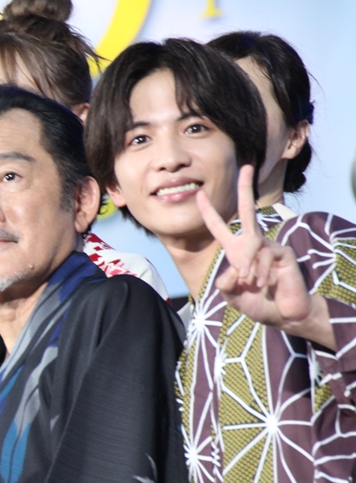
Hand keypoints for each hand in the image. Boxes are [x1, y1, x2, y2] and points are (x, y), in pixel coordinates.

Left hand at [197, 165, 334, 348]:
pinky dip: (261, 272)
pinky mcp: (282, 252)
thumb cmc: (257, 304)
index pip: (220, 228)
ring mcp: (269, 246)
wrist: (283, 315)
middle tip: (247, 166)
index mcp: (236, 251)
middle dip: (245, 188)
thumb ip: (225, 284)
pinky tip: (266, 282)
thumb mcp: (232, 296)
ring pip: (250, 247)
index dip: (209, 212)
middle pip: (247, 211)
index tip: (199, 195)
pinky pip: (265, 256)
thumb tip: (230, 272)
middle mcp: (253, 243)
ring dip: (247, 270)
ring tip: (253, 284)